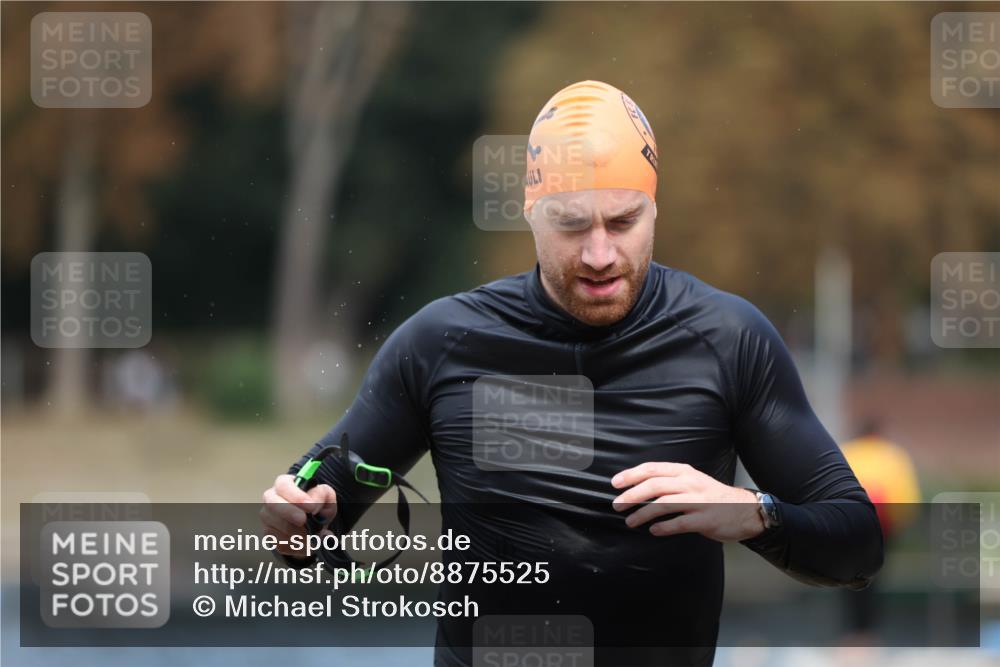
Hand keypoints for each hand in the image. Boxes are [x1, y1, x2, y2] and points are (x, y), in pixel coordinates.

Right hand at [260, 473, 337, 557]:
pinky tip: (305, 544)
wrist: (313, 524)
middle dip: (288, 513)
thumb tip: (314, 503)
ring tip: (311, 536)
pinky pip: (277, 542)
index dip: (296, 496)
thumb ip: (322, 496)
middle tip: (303, 520)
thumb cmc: (317, 505)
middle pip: (271, 504)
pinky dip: (294, 546)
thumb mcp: (325, 496)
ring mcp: (267, 517)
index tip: (311, 506)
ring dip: (293, 533)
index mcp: (284, 484)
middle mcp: (271, 499)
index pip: (283, 485)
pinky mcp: (269, 535)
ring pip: (273, 526)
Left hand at [610, 462, 765, 542]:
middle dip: (632, 495)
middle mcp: (691, 483)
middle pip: (655, 485)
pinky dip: (664, 527)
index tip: (615, 483)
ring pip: (664, 503)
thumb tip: (637, 488)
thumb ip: (669, 482)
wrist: (745, 510)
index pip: (653, 469)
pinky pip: (680, 523)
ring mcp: (699, 501)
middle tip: (617, 504)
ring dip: (643, 513)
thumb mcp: (692, 481)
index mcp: (685, 471)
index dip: (631, 475)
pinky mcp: (705, 519)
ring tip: (630, 521)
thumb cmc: (712, 497)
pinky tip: (654, 530)